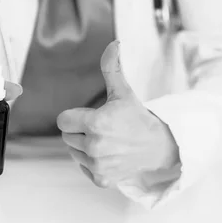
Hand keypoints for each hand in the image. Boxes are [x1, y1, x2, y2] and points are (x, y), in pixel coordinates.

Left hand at [57, 41, 179, 188]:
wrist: (158, 146)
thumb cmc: (137, 118)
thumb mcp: (123, 92)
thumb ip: (112, 68)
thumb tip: (113, 44)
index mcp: (96, 123)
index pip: (62, 121)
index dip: (74, 117)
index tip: (90, 117)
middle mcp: (94, 146)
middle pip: (66, 137)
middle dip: (79, 131)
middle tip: (102, 129)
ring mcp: (97, 164)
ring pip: (73, 153)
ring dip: (84, 147)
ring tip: (106, 142)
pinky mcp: (101, 179)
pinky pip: (83, 168)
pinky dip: (92, 164)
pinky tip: (108, 156)